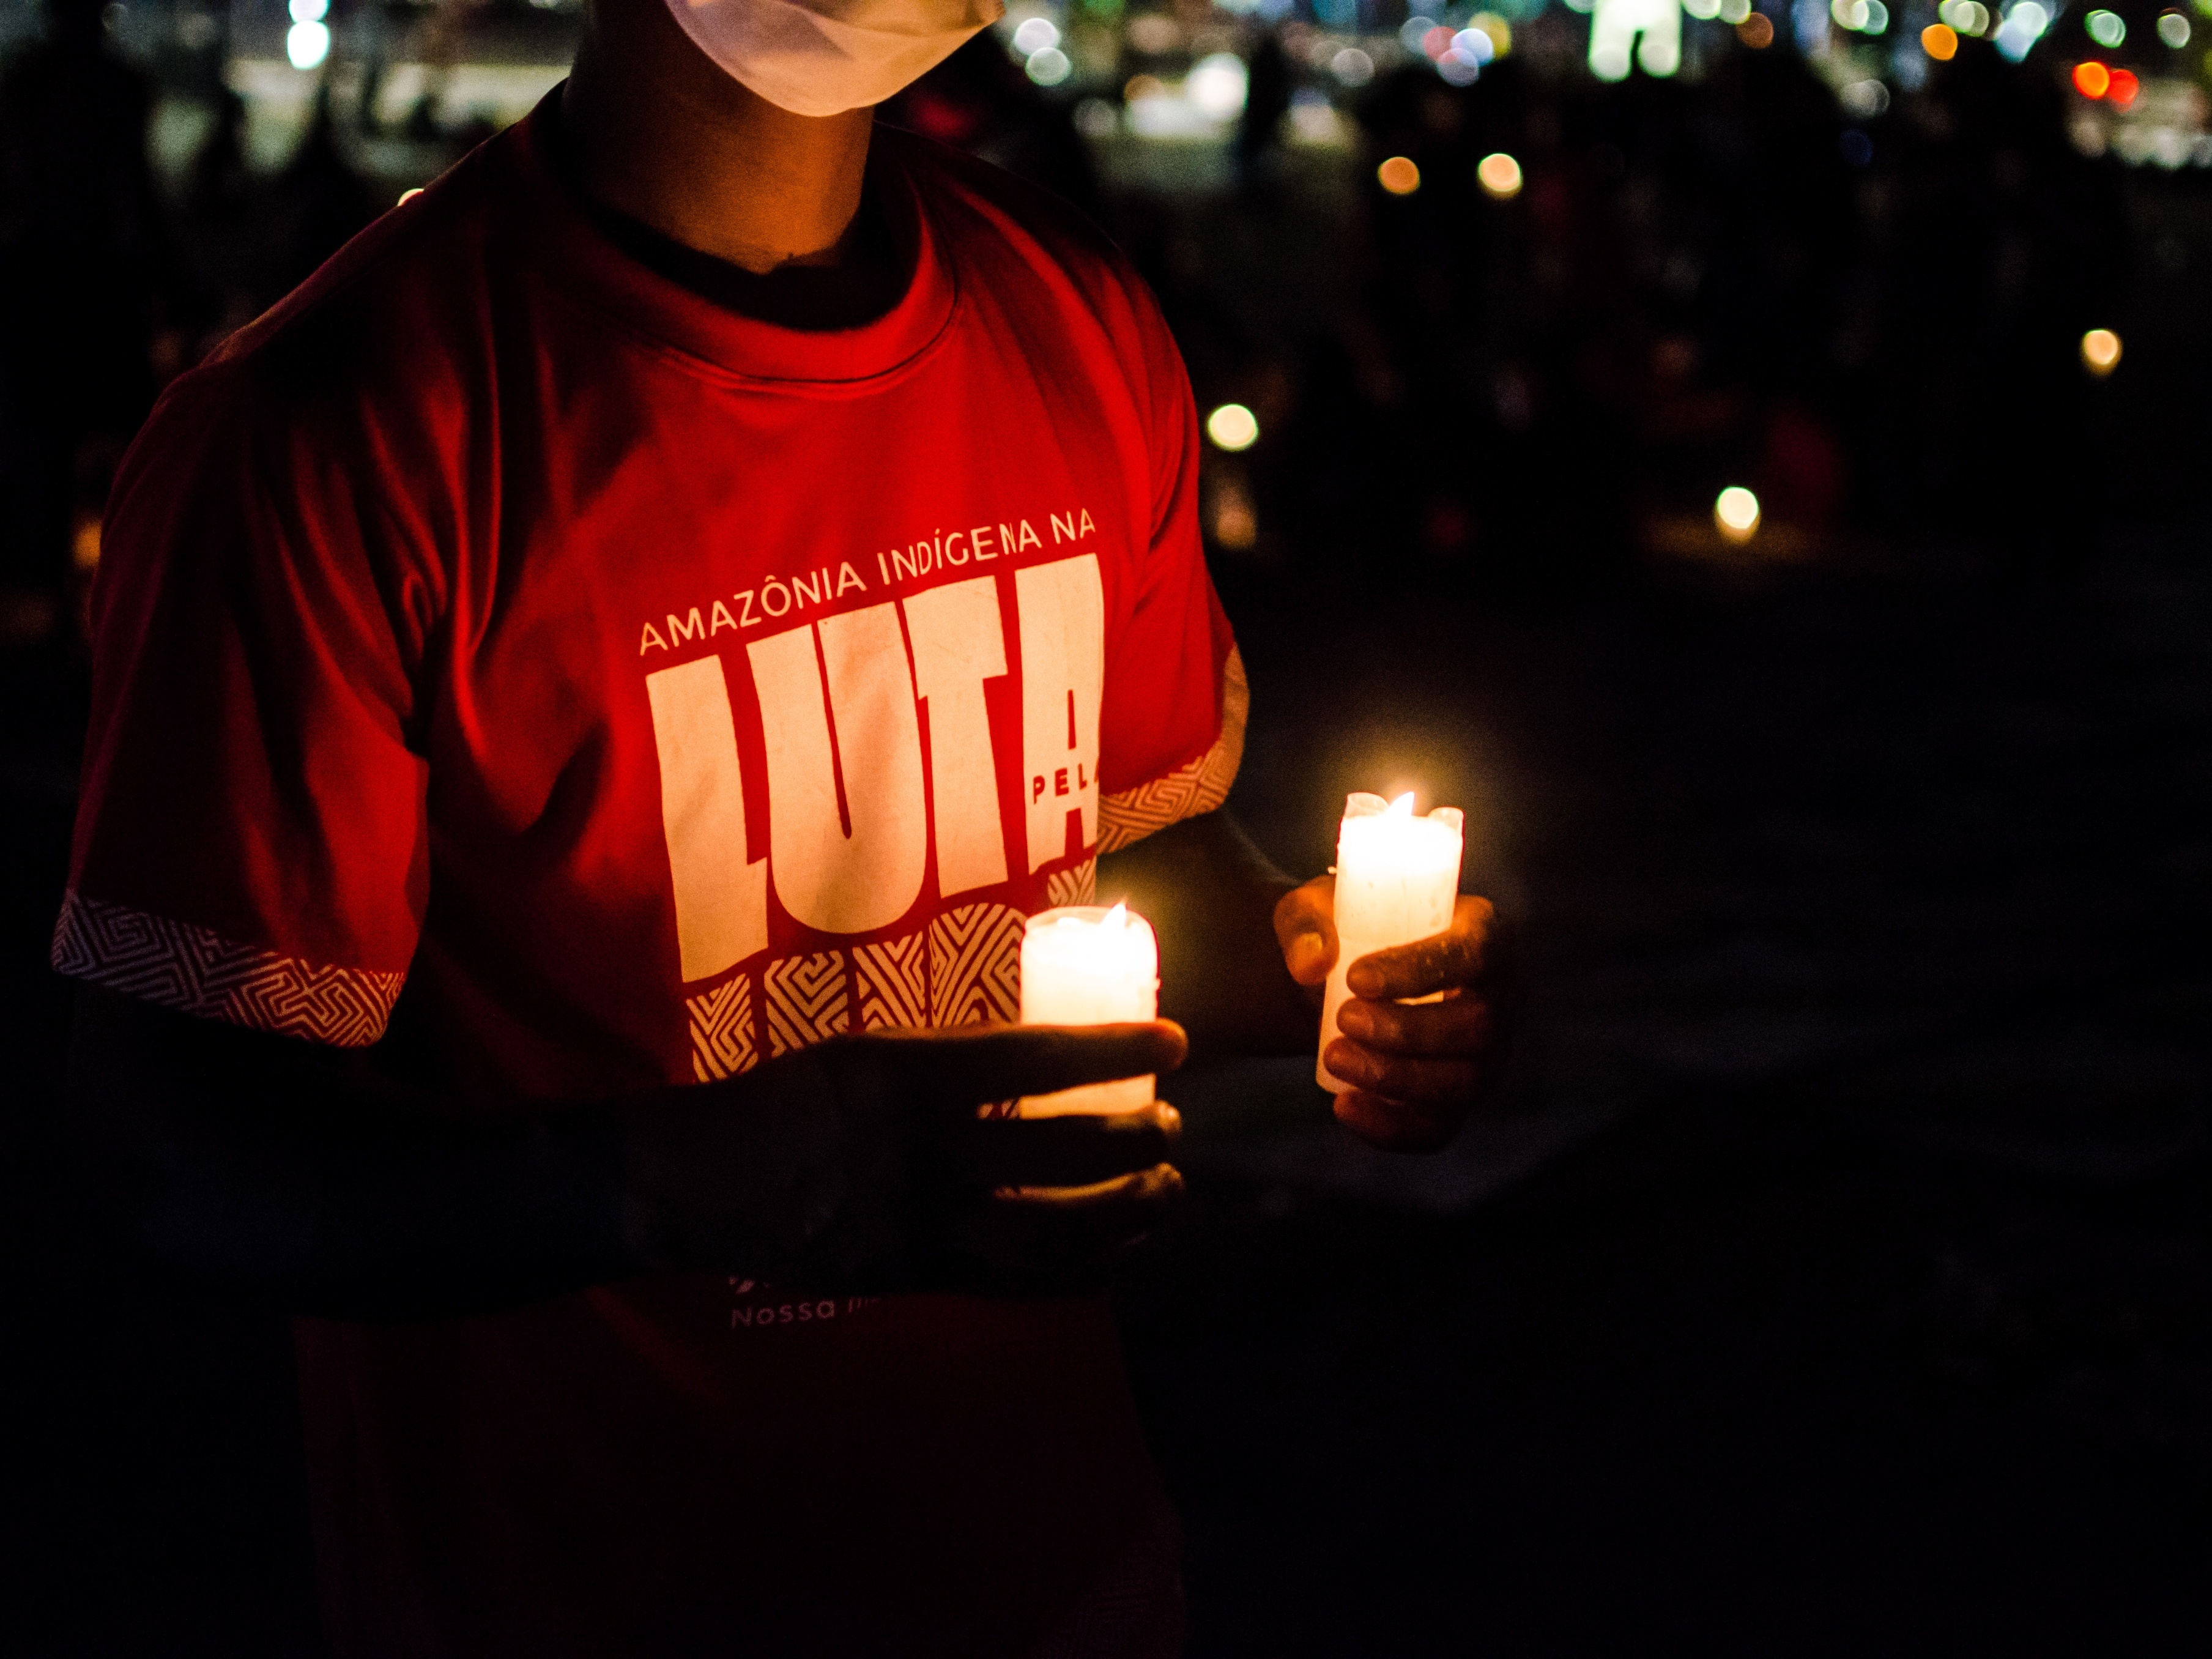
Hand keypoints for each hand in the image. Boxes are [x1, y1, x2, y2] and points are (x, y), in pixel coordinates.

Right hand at [622, 1021, 1187, 1293]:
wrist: (706, 1183)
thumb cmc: (788, 1100)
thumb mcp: (866, 1054)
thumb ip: (947, 1064)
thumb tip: (1041, 1066)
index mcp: (909, 1075)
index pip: (1038, 1057)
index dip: (1116, 1053)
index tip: (1177, 1045)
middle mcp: (925, 1148)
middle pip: (1064, 1146)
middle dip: (1137, 1139)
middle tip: (1173, 1127)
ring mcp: (924, 1221)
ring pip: (1057, 1225)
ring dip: (1127, 1210)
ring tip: (1167, 1193)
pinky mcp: (919, 1275)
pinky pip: (1020, 1282)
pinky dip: (1081, 1271)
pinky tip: (1119, 1257)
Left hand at [1275, 879, 1506, 1151]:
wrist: (1345, 984)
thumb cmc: (1345, 932)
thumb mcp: (1317, 907)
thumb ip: (1305, 923)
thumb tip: (1311, 965)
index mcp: (1484, 934)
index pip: (1473, 955)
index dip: (1421, 971)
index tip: (1356, 979)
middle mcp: (1500, 998)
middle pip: (1477, 1026)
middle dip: (1407, 1030)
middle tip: (1343, 1019)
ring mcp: (1487, 1057)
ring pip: (1463, 1083)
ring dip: (1397, 1078)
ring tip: (1334, 1057)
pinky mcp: (1458, 1101)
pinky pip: (1438, 1128)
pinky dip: (1391, 1127)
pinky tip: (1344, 1105)